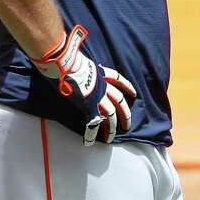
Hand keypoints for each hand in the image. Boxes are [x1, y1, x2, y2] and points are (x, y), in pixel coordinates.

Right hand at [33, 26, 137, 145]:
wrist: (66, 64)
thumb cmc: (69, 59)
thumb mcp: (80, 59)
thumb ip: (81, 64)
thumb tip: (74, 58)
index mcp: (102, 74)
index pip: (118, 80)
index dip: (127, 87)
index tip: (133, 93)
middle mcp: (103, 86)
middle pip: (120, 101)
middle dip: (125, 114)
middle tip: (127, 125)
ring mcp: (98, 97)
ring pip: (111, 115)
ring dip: (112, 128)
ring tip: (111, 138)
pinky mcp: (89, 106)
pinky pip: (93, 123)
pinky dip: (92, 133)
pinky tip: (91, 141)